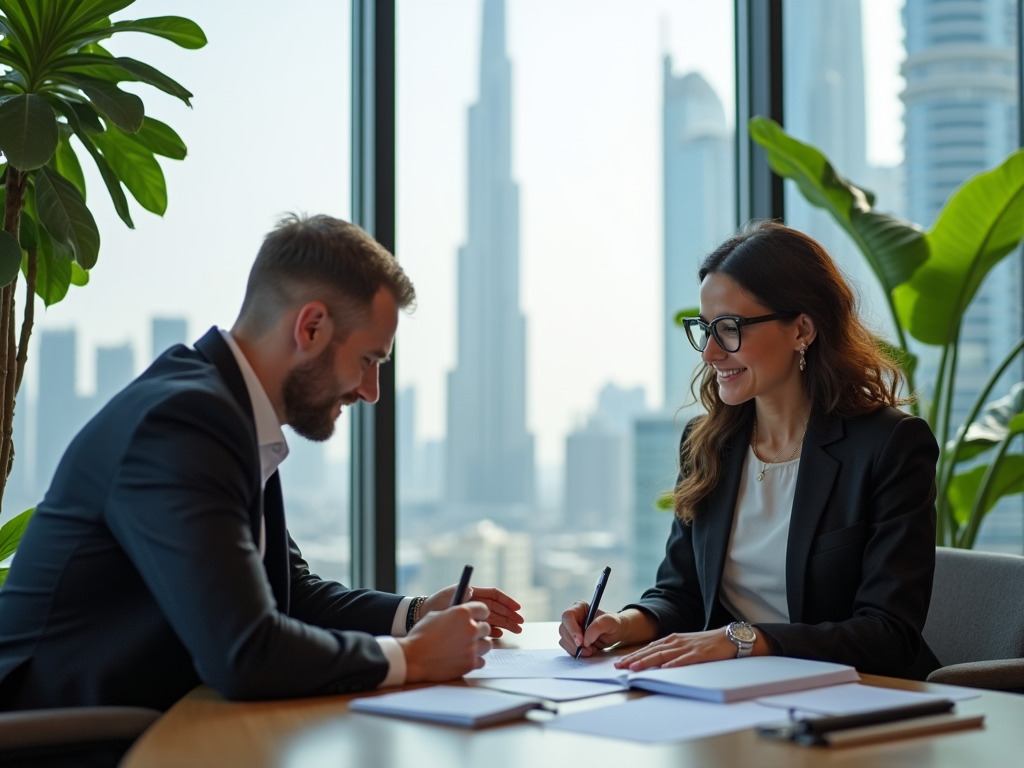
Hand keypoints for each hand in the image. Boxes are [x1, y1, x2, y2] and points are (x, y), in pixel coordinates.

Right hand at [397, 601, 491, 682]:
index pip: (483, 609)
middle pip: (486, 628)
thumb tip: (462, 614)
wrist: (413, 658)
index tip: (477, 618)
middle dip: (478, 630)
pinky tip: (464, 658)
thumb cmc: (421, 635)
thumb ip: (453, 614)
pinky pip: (481, 660)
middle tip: (468, 634)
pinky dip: (474, 660)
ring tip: (466, 647)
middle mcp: (470, 629)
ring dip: (479, 645)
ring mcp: (472, 648)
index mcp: (462, 613)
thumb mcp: (435, 615)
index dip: (479, 613)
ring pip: (487, 644)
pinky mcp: (470, 664)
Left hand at [421, 585, 523, 636]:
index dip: (507, 601)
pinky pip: (486, 628)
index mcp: (473, 593)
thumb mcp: (447, 597)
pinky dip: (494, 631)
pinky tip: (500, 635)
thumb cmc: (435, 605)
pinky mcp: (470, 625)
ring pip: (494, 619)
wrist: (422, 618)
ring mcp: (473, 615)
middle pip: (498, 608)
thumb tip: (470, 590)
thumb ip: (460, 595)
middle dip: (510, 615)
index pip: (494, 595)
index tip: (517, 608)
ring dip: (506, 624)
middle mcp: (475, 603)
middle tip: (520, 623)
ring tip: (517, 631)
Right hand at [558, 605, 656, 657]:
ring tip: (591, 650)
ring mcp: (570, 629)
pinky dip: (577, 652)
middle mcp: (572, 618)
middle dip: (575, 643)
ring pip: (564, 640)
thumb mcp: (611, 622)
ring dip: (576, 649)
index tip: (581, 642)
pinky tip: (589, 651)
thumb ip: (598, 626)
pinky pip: (568, 648)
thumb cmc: (614, 624)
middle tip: (589, 649)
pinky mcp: (571, 640)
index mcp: (579, 607)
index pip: (568, 616)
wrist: (616, 633)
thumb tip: (585, 639)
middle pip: (563, 630)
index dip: (572, 629)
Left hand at [614, 628, 740, 670]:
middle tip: (619, 666)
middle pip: (652, 651)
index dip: (634, 655)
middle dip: (634, 658)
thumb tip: (655, 662)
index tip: (620, 662)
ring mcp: (687, 647)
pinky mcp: (699, 653)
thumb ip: (671, 652)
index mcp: (672, 640)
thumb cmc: (706, 644)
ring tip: (635, 668)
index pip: (649, 648)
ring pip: (663, 655)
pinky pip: (685, 659)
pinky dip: (674, 663)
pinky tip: (665, 668)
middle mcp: (676, 642)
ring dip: (647, 661)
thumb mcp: (685, 646)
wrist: (728, 638)